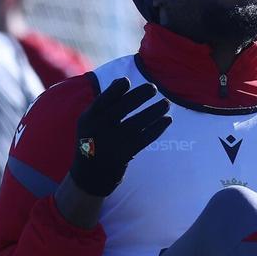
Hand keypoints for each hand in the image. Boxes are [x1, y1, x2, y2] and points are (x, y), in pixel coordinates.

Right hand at [68, 78, 171, 196]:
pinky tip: (168, 119)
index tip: (127, 81)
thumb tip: (122, 80)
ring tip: (167, 102)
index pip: (103, 100)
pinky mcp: (126, 154)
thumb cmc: (93, 141)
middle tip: (153, 87)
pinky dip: (158, 128)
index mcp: (88, 118)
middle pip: (122, 108)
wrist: (90, 175)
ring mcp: (113, 143)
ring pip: (138, 123)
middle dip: (139, 96)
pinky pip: (145, 138)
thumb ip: (104, 104)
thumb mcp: (90, 122)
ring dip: (155, 111)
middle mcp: (99, 129)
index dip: (115, 90)